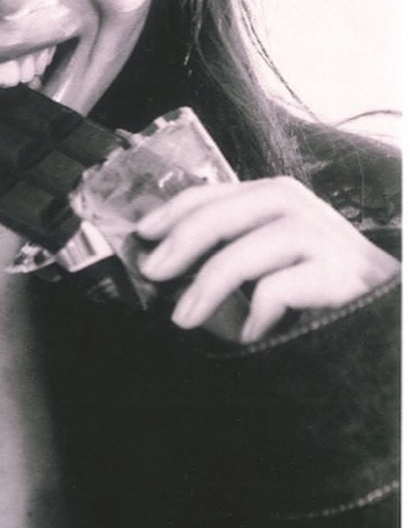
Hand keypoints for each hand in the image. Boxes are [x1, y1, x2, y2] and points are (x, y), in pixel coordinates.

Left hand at [135, 178, 399, 343]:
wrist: (391, 318)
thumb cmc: (326, 293)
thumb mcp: (274, 261)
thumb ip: (235, 252)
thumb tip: (168, 267)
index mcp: (280, 202)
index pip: (216, 194)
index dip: (174, 210)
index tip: (142, 233)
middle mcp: (303, 210)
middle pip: (228, 212)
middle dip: (181, 242)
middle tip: (152, 273)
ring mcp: (326, 240)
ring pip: (252, 247)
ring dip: (209, 283)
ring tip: (184, 317)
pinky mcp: (343, 275)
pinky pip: (281, 286)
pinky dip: (257, 311)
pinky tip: (251, 333)